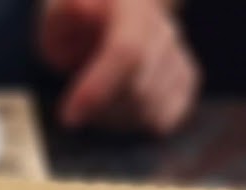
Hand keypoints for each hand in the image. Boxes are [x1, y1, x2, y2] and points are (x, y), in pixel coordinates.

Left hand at [39, 0, 199, 134]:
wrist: (110, 19)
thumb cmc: (79, 22)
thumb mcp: (60, 13)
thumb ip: (66, 13)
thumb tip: (80, 8)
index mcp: (135, 9)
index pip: (129, 53)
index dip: (99, 89)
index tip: (68, 116)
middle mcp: (165, 31)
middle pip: (136, 92)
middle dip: (98, 108)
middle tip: (75, 102)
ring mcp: (179, 57)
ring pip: (147, 112)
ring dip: (112, 117)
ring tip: (95, 96)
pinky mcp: (185, 84)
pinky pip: (158, 122)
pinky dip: (131, 123)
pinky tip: (115, 104)